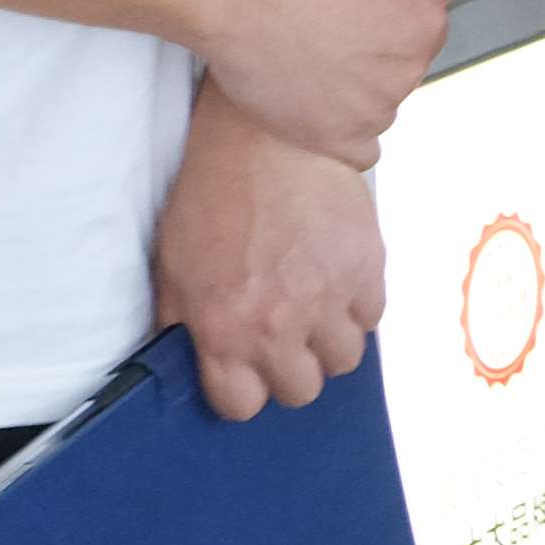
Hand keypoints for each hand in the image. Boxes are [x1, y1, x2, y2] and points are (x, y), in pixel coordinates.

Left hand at [155, 86, 383, 419]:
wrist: (268, 138)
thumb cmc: (214, 197)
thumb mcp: (172, 267)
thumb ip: (182, 324)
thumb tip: (190, 361)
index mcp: (224, 328)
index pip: (243, 406)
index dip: (244, 390)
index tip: (246, 370)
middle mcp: (278, 324)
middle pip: (301, 391)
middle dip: (290, 369)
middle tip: (283, 337)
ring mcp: (327, 298)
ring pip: (344, 361)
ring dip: (328, 343)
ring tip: (314, 311)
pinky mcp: (366, 268)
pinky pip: (372, 318)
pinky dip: (356, 309)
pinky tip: (336, 282)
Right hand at [190, 0, 454, 170]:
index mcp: (428, 19)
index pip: (419, 32)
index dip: (382, 25)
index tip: (351, 23)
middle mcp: (412, 66)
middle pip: (399, 70)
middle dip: (370, 59)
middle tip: (323, 42)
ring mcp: (377, 105)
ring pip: (379, 107)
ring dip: (353, 96)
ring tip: (306, 70)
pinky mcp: (338, 136)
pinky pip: (361, 153)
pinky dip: (343, 138)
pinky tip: (322, 121)